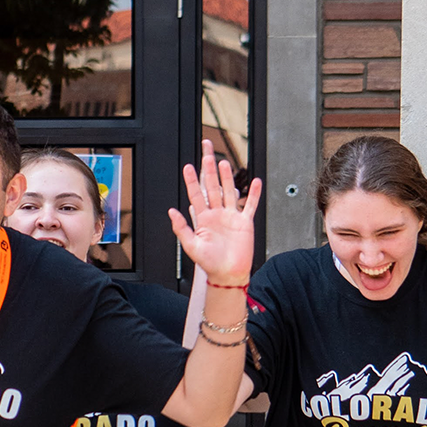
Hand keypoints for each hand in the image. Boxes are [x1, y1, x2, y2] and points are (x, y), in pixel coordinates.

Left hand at [168, 139, 261, 285]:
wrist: (227, 274)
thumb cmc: (209, 263)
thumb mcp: (191, 245)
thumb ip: (182, 228)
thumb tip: (171, 211)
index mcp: (203, 219)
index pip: (196, 195)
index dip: (192, 181)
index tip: (187, 167)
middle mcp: (217, 215)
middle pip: (212, 187)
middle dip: (209, 170)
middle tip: (207, 153)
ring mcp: (231, 217)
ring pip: (229, 192)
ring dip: (227, 177)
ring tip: (224, 162)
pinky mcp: (245, 223)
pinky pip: (250, 205)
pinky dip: (253, 194)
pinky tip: (255, 182)